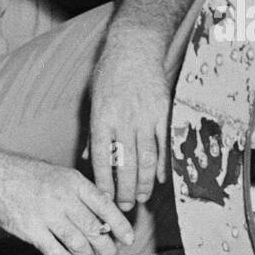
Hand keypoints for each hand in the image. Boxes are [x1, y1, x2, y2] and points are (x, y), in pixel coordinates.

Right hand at [0, 154, 132, 254]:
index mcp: (75, 183)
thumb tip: (107, 214)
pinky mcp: (31, 230)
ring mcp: (47, 215)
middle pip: (94, 229)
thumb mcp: (63, 176)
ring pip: (77, 243)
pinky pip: (55, 251)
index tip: (129, 239)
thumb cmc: (32, 176)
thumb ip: (84, 194)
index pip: (105, 207)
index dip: (120, 225)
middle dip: (108, 247)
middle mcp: (64, 199)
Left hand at [90, 30, 171, 210]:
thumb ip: (94, 132)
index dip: (104, 182)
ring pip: (146, 157)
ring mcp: (145, 116)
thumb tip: (89, 159)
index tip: (104, 200)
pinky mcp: (163, 111)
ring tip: (142, 198)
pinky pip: (164, 143)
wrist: (135, 47)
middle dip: (124, 189)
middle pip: (125, 164)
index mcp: (103, 118)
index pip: (102, 158)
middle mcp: (124, 120)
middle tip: (124, 207)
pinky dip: (164, 163)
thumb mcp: (93, 101)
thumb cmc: (110, 74)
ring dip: (145, 182)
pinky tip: (162, 179)